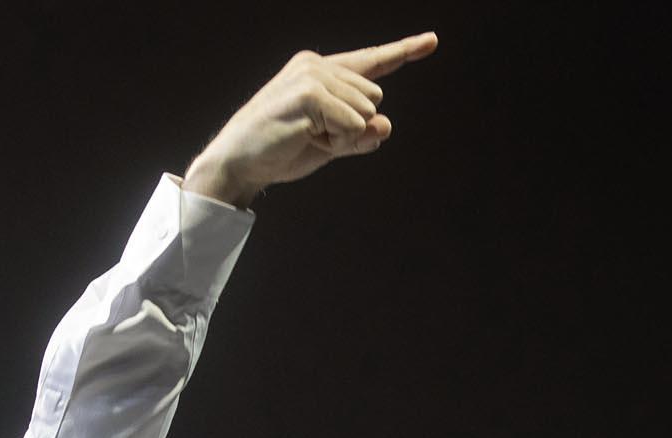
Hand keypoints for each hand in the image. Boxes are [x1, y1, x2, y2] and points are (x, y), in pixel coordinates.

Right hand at [182, 31, 438, 206]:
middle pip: (375, 99)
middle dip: (354, 129)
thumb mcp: (331, 145)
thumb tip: (386, 125)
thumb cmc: (282, 150)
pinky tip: (304, 137)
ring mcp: (313, 75)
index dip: (404, 51)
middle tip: (314, 136)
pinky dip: (336, 141)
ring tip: (305, 136)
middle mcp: (318, 64)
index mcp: (322, 70)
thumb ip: (361, 135)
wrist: (239, 162)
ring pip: (367, 113)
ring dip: (343, 137)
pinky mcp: (310, 93)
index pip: (371, 61)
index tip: (432, 41)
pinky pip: (353, 126)